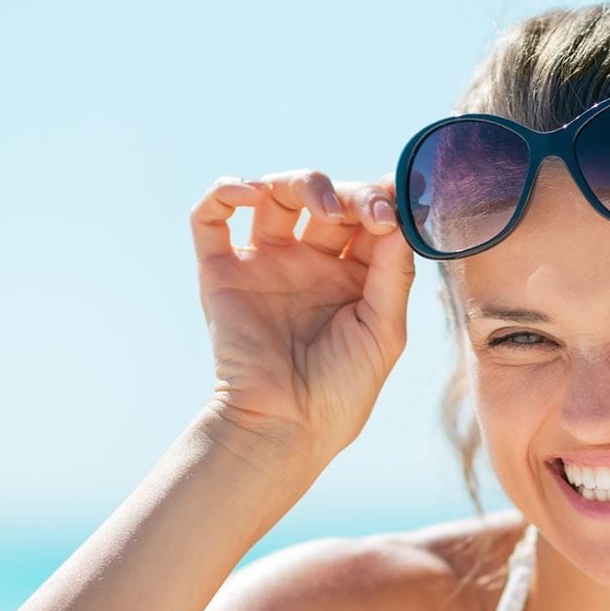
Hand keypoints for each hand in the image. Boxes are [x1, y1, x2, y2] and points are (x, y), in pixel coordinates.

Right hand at [188, 168, 415, 468]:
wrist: (287, 427)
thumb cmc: (342, 391)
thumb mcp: (385, 330)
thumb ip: (394, 273)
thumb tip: (399, 217)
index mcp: (351, 276)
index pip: (365, 218)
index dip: (381, 200)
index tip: (399, 202)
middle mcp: (307, 263)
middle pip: (325, 199)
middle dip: (350, 193)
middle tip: (370, 211)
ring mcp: (264, 264)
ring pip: (274, 193)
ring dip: (299, 183)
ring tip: (323, 207)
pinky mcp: (221, 272)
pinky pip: (210, 216)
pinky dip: (226, 190)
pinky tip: (252, 192)